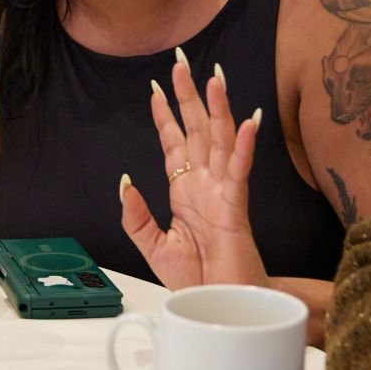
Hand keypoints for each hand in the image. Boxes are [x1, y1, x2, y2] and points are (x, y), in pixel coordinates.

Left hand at [120, 57, 267, 289]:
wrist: (219, 307)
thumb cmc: (196, 278)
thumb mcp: (154, 245)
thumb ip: (136, 215)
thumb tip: (124, 181)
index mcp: (185, 191)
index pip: (175, 144)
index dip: (165, 116)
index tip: (156, 88)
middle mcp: (204, 184)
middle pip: (196, 130)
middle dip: (188, 96)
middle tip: (181, 63)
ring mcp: (222, 193)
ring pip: (220, 142)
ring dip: (218, 109)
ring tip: (214, 78)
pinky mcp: (236, 209)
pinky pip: (239, 173)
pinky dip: (242, 147)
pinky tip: (246, 122)